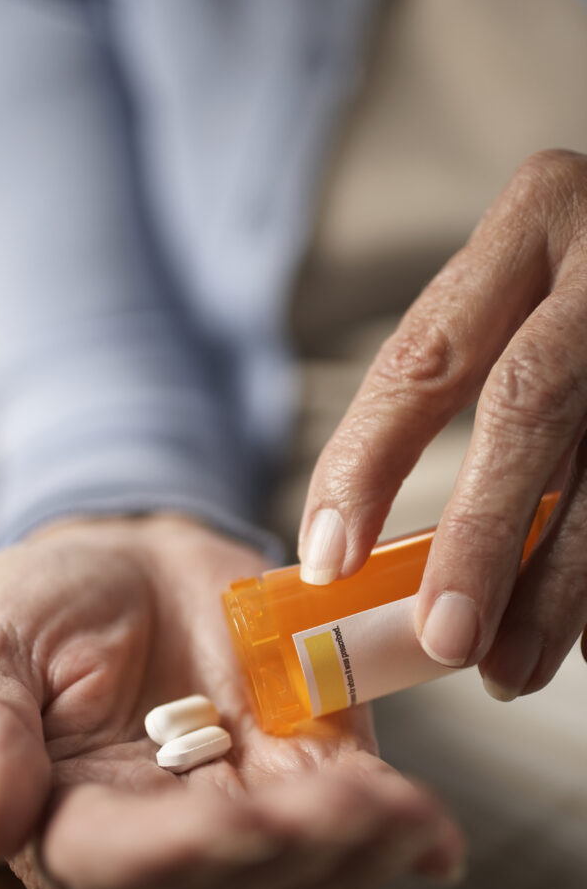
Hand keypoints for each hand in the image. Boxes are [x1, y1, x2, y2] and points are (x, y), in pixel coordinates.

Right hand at [0, 515, 463, 888]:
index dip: (177, 852)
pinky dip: (397, 830)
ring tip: (402, 814)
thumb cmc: (40, 610)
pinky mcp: (302, 767)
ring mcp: (242, 807)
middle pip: (229, 872)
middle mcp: (162, 835)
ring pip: (302, 862)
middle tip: (344, 807)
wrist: (126, 565)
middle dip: (293, 846)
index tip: (234, 823)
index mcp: (71, 819)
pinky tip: (433, 837)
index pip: (117, 860)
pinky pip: (351, 811)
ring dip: (355, 845)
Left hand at [299, 149, 586, 702]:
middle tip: (445, 641)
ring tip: (509, 668)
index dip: (368, 463)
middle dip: (481, 538)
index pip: (427, 355)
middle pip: (529, 407)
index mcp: (532, 220)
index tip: (327, 559)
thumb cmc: (581, 285)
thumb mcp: (517, 291)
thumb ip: (453, 383)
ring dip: (558, 588)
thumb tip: (355, 548)